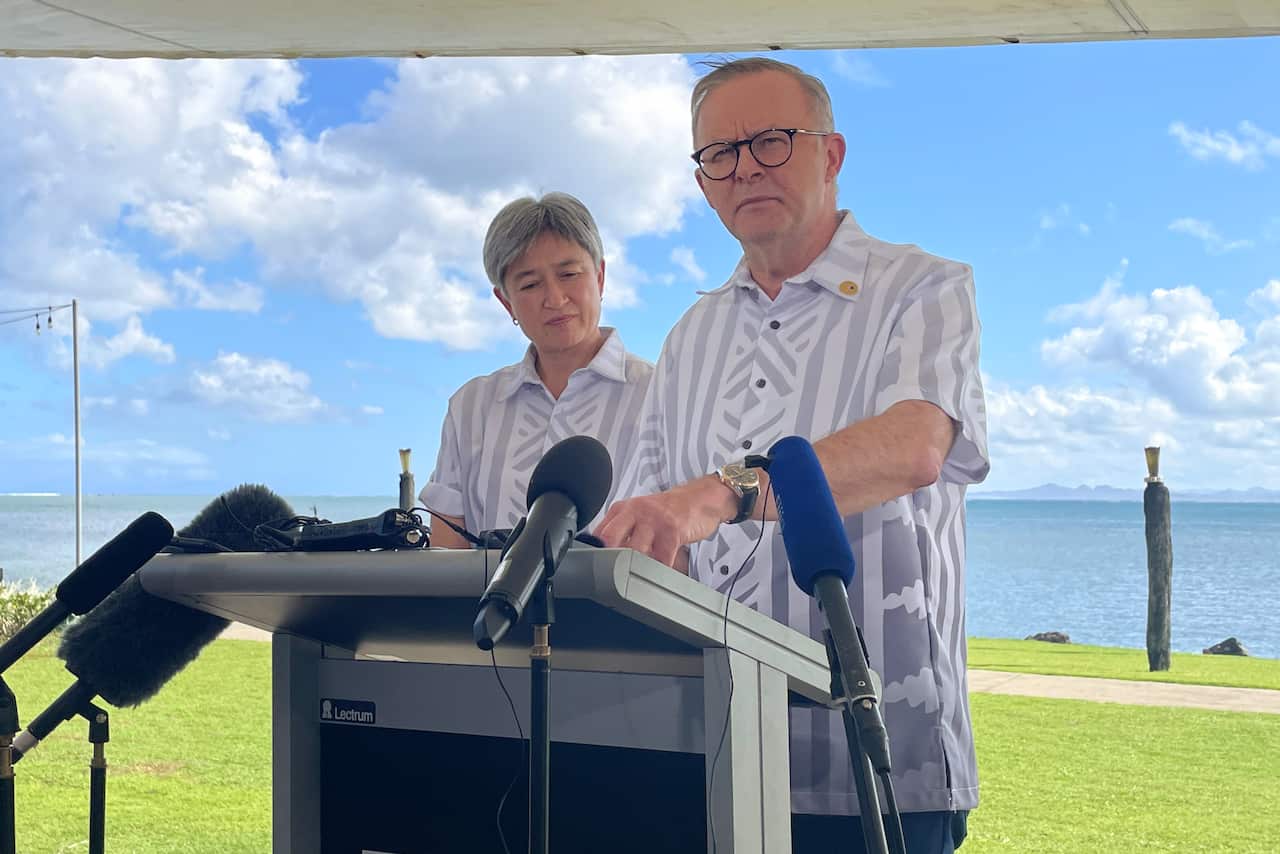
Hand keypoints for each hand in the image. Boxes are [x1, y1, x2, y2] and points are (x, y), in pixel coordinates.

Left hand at [596, 476, 735, 567]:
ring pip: (635, 551)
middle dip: (608, 558)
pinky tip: (659, 574)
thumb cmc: (668, 510)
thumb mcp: (638, 514)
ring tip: (638, 577)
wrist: (699, 499)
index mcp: (623, 509)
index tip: (595, 568)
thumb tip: (601, 554)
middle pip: (610, 539)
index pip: (599, 532)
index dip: (594, 553)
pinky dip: (659, 572)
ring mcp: (653, 520)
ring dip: (636, 567)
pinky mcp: (672, 531)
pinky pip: (661, 559)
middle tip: (611, 575)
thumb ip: (620, 531)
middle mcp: (635, 511)